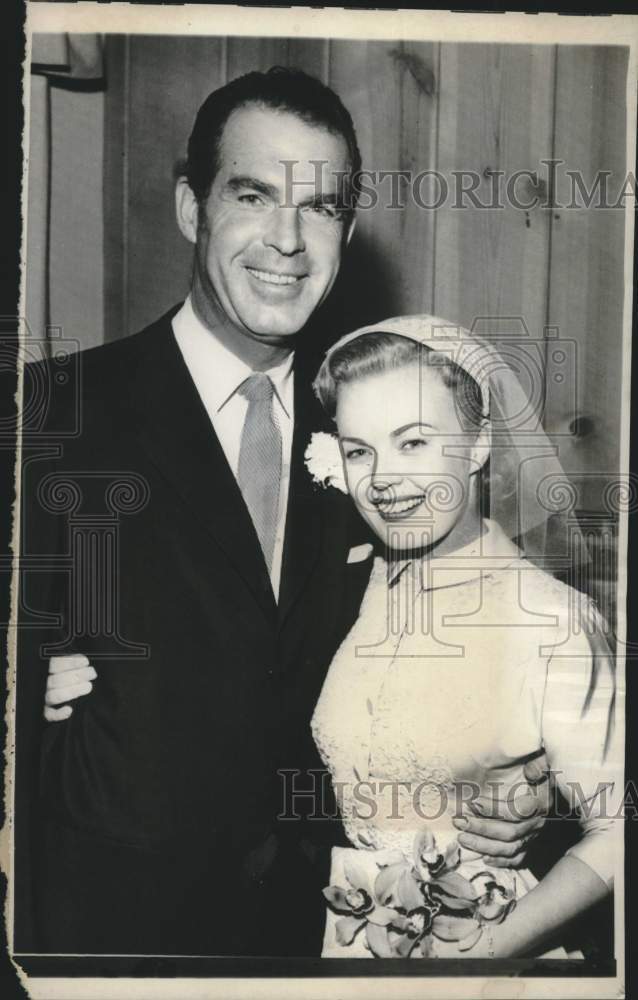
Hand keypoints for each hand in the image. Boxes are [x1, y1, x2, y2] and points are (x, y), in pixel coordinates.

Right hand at [44, 654, 96, 721]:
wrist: (79, 698)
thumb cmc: (79, 678)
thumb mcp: (77, 666)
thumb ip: (77, 661)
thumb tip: (83, 660)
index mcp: (52, 671)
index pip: (55, 664)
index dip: (70, 662)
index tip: (85, 662)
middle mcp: (47, 684)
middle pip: (56, 680)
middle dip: (76, 676)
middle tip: (92, 674)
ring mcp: (47, 699)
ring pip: (52, 696)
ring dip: (72, 691)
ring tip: (88, 686)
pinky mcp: (49, 712)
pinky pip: (49, 715)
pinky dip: (58, 714)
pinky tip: (69, 710)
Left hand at [451, 753, 552, 867]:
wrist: (556, 787)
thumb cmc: (544, 772)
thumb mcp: (545, 764)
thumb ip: (539, 766)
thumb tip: (530, 771)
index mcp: (540, 804)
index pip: (516, 811)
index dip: (494, 809)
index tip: (472, 803)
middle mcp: (537, 823)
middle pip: (509, 833)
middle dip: (481, 828)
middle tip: (459, 821)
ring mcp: (534, 837)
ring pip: (510, 848)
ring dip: (484, 846)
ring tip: (462, 838)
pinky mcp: (530, 845)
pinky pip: (517, 859)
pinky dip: (501, 862)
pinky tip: (483, 859)